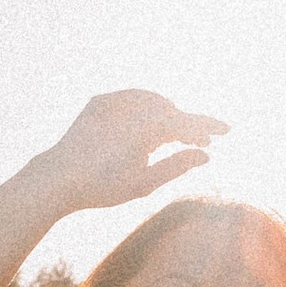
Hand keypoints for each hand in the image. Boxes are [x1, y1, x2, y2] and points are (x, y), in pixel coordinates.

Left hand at [41, 88, 225, 214]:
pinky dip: (146, 109)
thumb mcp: (144, 183)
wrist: (58, 178)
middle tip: (202, 142)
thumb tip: (206, 154)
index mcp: (146, 128)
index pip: (187, 122)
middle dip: (188, 125)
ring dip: (168, 116)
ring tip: (177, 136)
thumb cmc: (102, 186)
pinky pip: (132, 100)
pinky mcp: (99, 101)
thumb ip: (177, 165)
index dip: (208, 125)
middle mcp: (130, 107)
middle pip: (172, 112)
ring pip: (153, 103)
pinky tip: (151, 124)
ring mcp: (113, 101)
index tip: (227, 129)